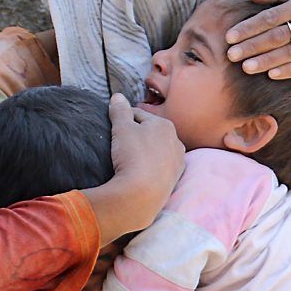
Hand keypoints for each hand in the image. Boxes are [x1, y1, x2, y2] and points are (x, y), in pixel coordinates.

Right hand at [109, 93, 184, 226]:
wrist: (142, 193)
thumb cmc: (133, 156)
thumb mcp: (121, 128)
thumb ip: (119, 110)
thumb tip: (117, 96)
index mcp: (165, 125)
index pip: (139, 116)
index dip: (123, 120)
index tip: (113, 128)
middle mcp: (176, 141)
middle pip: (150, 134)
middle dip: (136, 137)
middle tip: (120, 146)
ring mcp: (177, 162)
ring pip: (156, 152)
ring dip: (144, 154)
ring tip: (129, 162)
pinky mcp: (174, 180)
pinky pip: (159, 169)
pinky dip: (150, 169)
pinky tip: (139, 174)